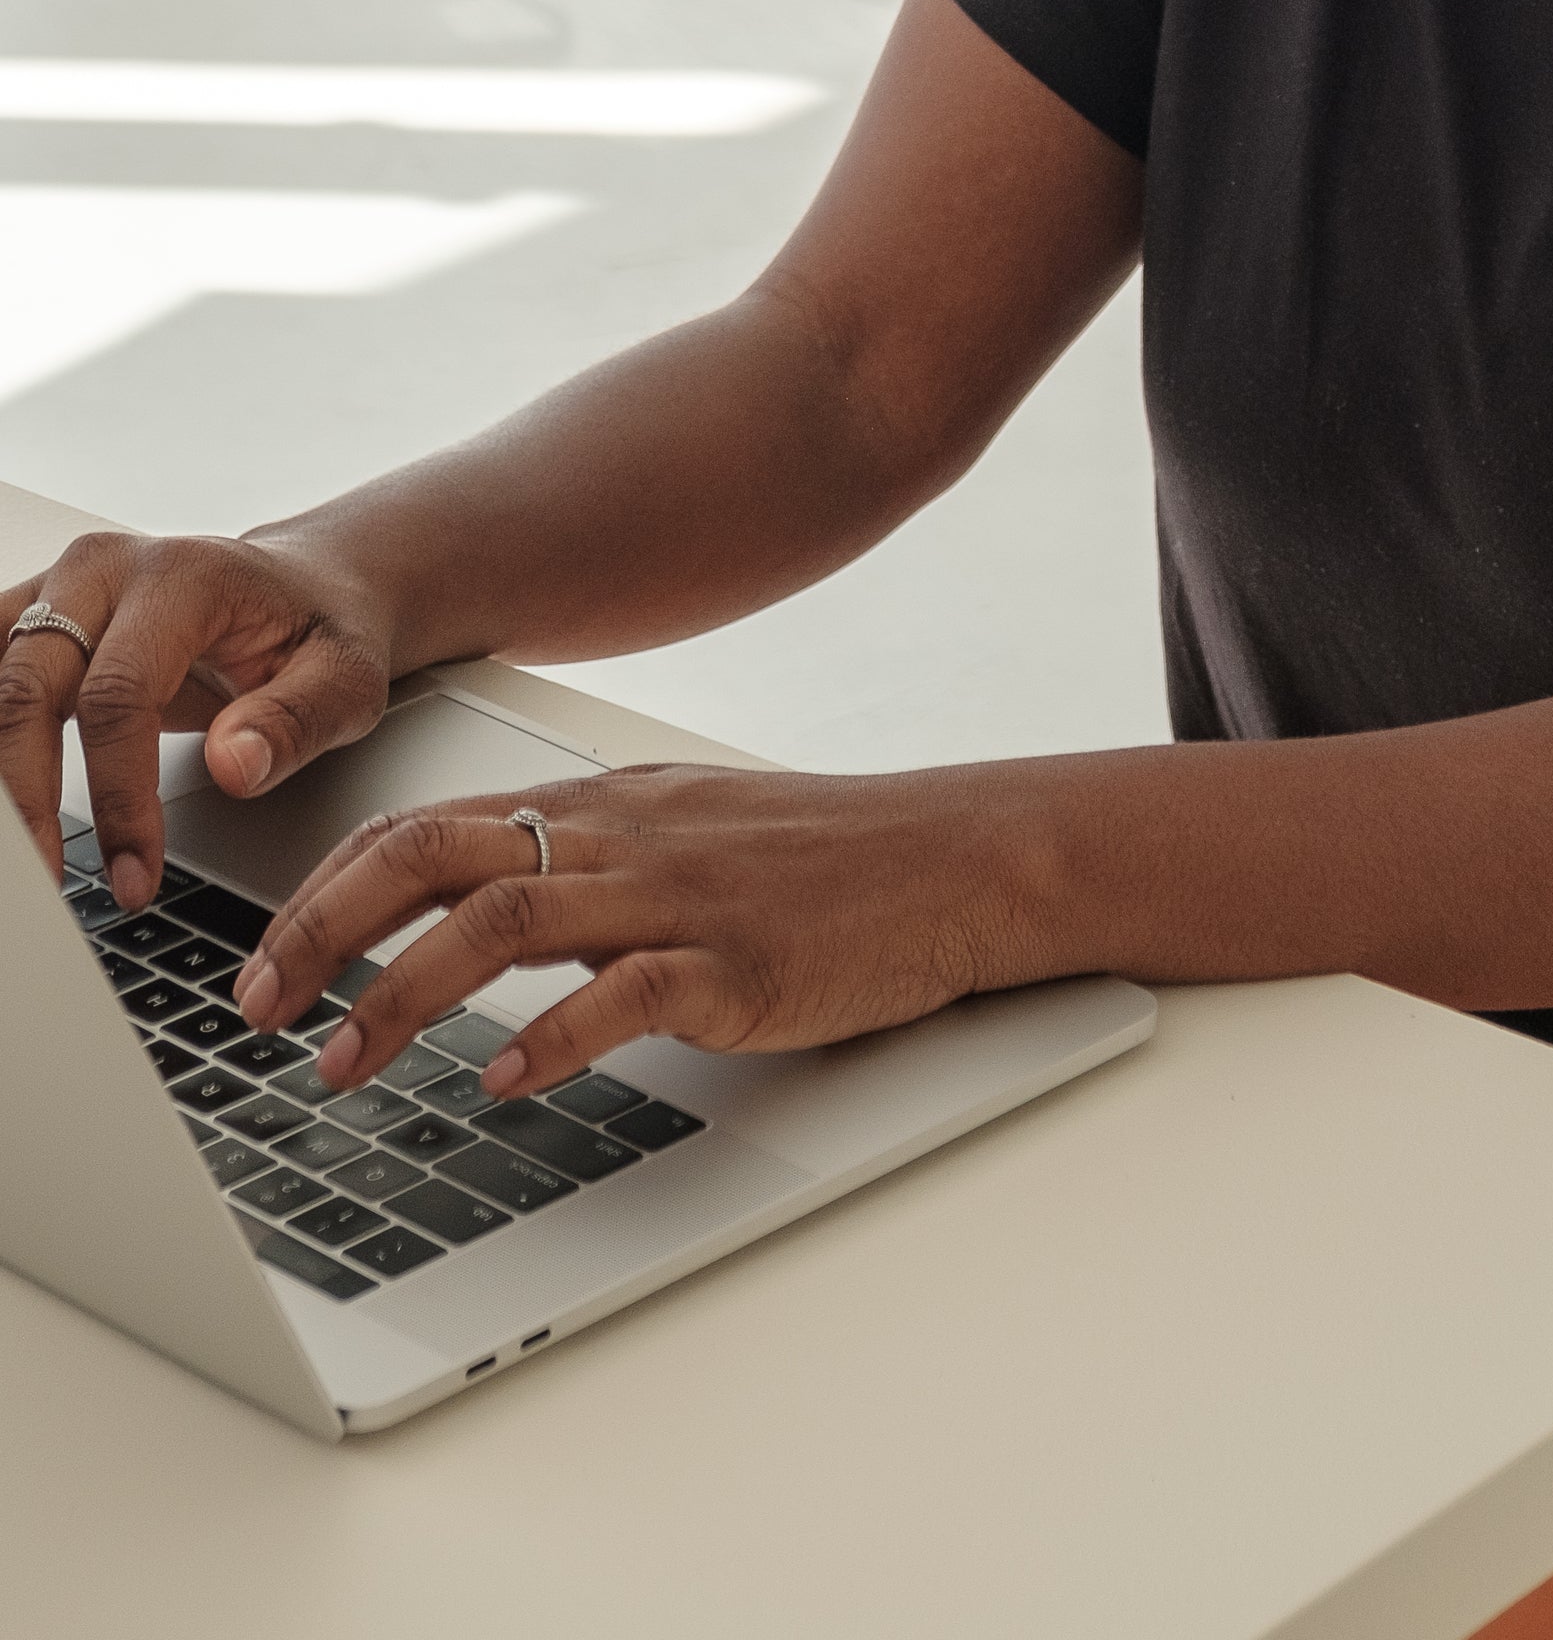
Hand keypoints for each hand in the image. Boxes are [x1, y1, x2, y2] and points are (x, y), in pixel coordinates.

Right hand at [0, 529, 395, 905]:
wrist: (303, 584)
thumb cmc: (320, 630)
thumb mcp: (345, 676)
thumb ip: (295, 721)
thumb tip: (234, 768)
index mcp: (184, 577)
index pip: (119, 694)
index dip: (118, 795)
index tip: (135, 875)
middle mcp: (106, 570)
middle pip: (27, 685)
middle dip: (27, 799)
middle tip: (48, 886)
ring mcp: (61, 588)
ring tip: (19, 859)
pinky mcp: (36, 617)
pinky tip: (9, 804)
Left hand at [232, 764, 1037, 1101]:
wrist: (957, 856)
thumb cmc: (824, 859)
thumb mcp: (683, 835)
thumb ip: (583, 868)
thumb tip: (466, 924)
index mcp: (603, 805)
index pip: (428, 823)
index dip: (326, 888)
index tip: (265, 957)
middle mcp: (623, 835)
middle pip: (434, 854)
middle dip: (323, 930)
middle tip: (258, 1006)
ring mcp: (679, 894)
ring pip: (502, 919)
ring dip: (399, 994)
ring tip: (341, 1064)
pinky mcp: (739, 961)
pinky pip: (625, 994)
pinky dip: (551, 1040)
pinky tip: (504, 1085)